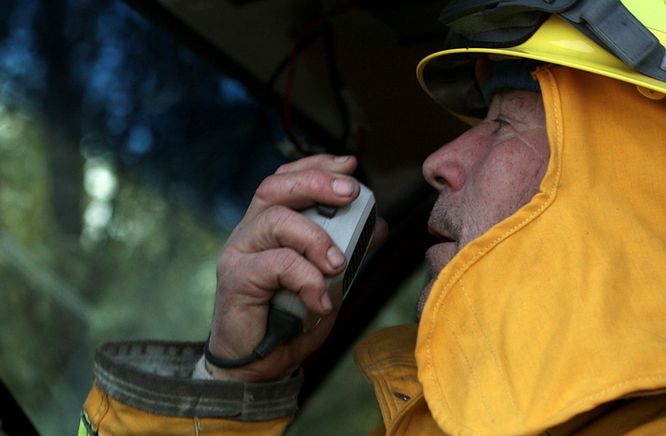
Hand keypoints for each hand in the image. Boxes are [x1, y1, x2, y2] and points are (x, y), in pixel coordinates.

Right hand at [206, 154, 375, 381]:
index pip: (286, 179)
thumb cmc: (290, 318)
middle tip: (351, 193)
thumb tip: (378, 225)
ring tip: (338, 264)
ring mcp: (239, 253)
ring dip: (317, 238)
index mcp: (269, 225)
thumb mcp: (327, 279)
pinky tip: (320, 301)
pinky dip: (308, 279)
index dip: (317, 164)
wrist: (259, 365)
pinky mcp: (236, 278)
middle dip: (317, 182)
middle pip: (275, 187)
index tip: (350, 165)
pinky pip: (277, 263)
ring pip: (276, 220)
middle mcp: (249, 232)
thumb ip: (346, 250)